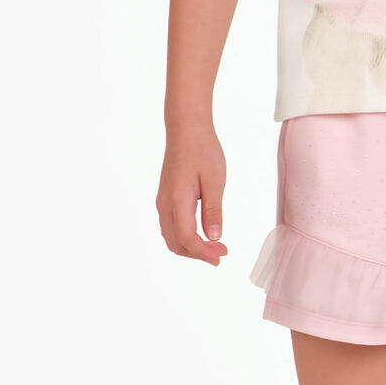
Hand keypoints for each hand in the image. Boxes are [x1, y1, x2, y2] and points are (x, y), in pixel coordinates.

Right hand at [156, 124, 228, 265]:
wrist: (186, 128)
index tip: (222, 256)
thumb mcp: (214, 180)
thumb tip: (214, 237)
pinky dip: (185, 236)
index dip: (204, 253)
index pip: (188, 239)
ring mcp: (163, 201)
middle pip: (176, 243)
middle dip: (198, 254)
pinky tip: (202, 232)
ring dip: (191, 247)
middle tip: (221, 253)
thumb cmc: (203, 150)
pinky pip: (171, 225)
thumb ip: (213, 210)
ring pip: (172, 236)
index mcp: (177, 201)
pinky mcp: (166, 196)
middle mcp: (165, 205)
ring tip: (214, 246)